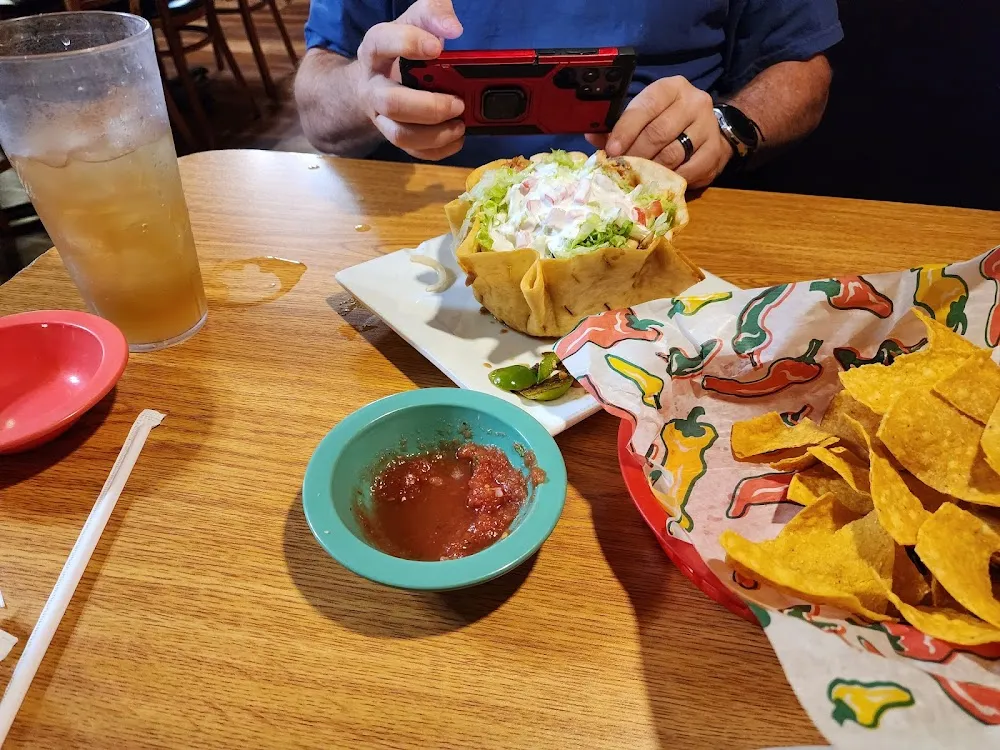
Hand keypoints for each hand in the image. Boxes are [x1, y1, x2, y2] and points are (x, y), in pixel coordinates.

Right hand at [355, 0, 465, 159]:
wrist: (377, 79)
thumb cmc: (401, 48)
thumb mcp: (415, 21)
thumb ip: (433, 13)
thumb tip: (453, 28)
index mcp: (375, 51)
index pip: (381, 43)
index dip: (408, 44)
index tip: (437, 48)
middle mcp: (373, 87)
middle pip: (391, 103)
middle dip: (429, 107)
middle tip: (458, 102)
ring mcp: (381, 116)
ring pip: (400, 135)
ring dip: (435, 134)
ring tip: (460, 124)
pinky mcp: (394, 135)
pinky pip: (413, 152)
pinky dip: (439, 149)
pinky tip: (457, 137)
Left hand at [587, 76, 731, 189]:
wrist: (706, 128)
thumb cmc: (666, 121)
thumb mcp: (645, 116)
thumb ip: (619, 126)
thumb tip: (591, 137)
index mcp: (670, 88)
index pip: (645, 107)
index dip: (625, 130)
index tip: (612, 151)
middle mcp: (693, 101)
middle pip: (658, 132)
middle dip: (635, 154)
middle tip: (622, 170)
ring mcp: (707, 125)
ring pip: (673, 153)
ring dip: (651, 169)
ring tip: (637, 178)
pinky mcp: (715, 150)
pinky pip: (689, 170)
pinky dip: (671, 179)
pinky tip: (660, 182)